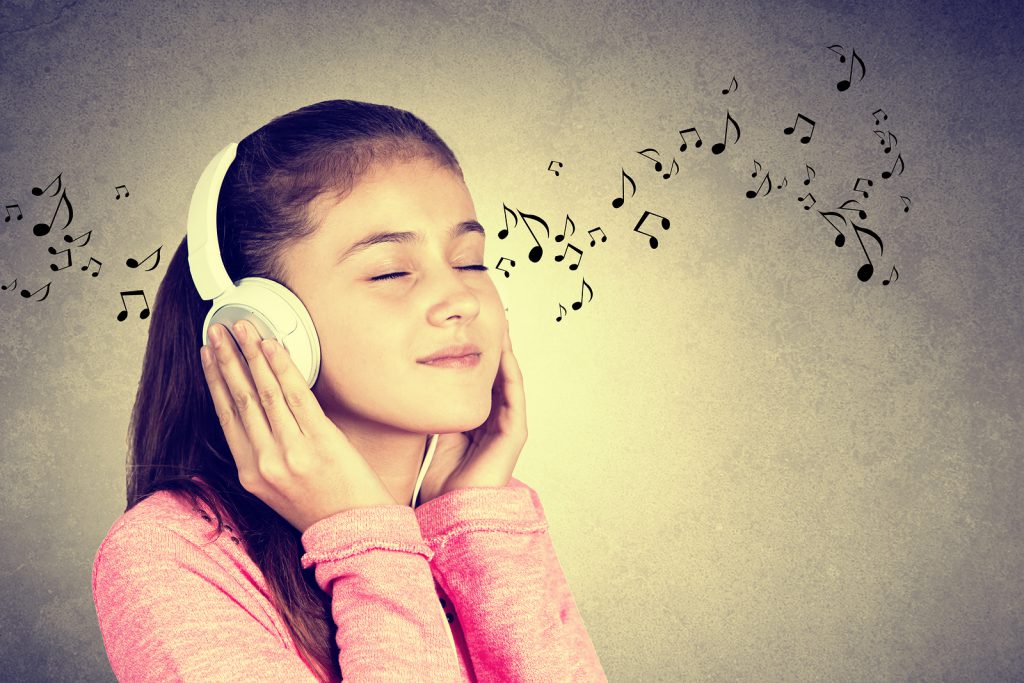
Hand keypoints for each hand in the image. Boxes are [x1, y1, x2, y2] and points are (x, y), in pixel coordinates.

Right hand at [200, 320, 398, 532]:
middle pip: (240, 399)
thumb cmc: (321, 508)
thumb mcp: (276, 490)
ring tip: (243, 328)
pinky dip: (283, 368)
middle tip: (217, 330)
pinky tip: (272, 347)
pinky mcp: (321, 441)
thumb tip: (253, 413)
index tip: (207, 355)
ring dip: (251, 354)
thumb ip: (262, 456)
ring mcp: (293, 452)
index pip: (226, 416)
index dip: (214, 381)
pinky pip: (297, 396)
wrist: (356, 532)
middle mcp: (266, 462)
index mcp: (250, 474)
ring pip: (265, 392)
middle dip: (227, 359)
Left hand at [417, 318, 526, 505]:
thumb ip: (429, 412)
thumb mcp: (429, 436)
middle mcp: (494, 424)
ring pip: (508, 381)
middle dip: (491, 348)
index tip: (463, 332)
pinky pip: (514, 395)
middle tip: (485, 319)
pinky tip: (503, 352)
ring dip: (504, 353)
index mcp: (475, 425)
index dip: (473, 357)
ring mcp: (506, 428)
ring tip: (499, 326)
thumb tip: (412, 384)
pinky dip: (509, 372)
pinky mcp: (514, 434)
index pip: (478, 383)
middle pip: (495, 377)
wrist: (451, 515)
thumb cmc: (438, 484)